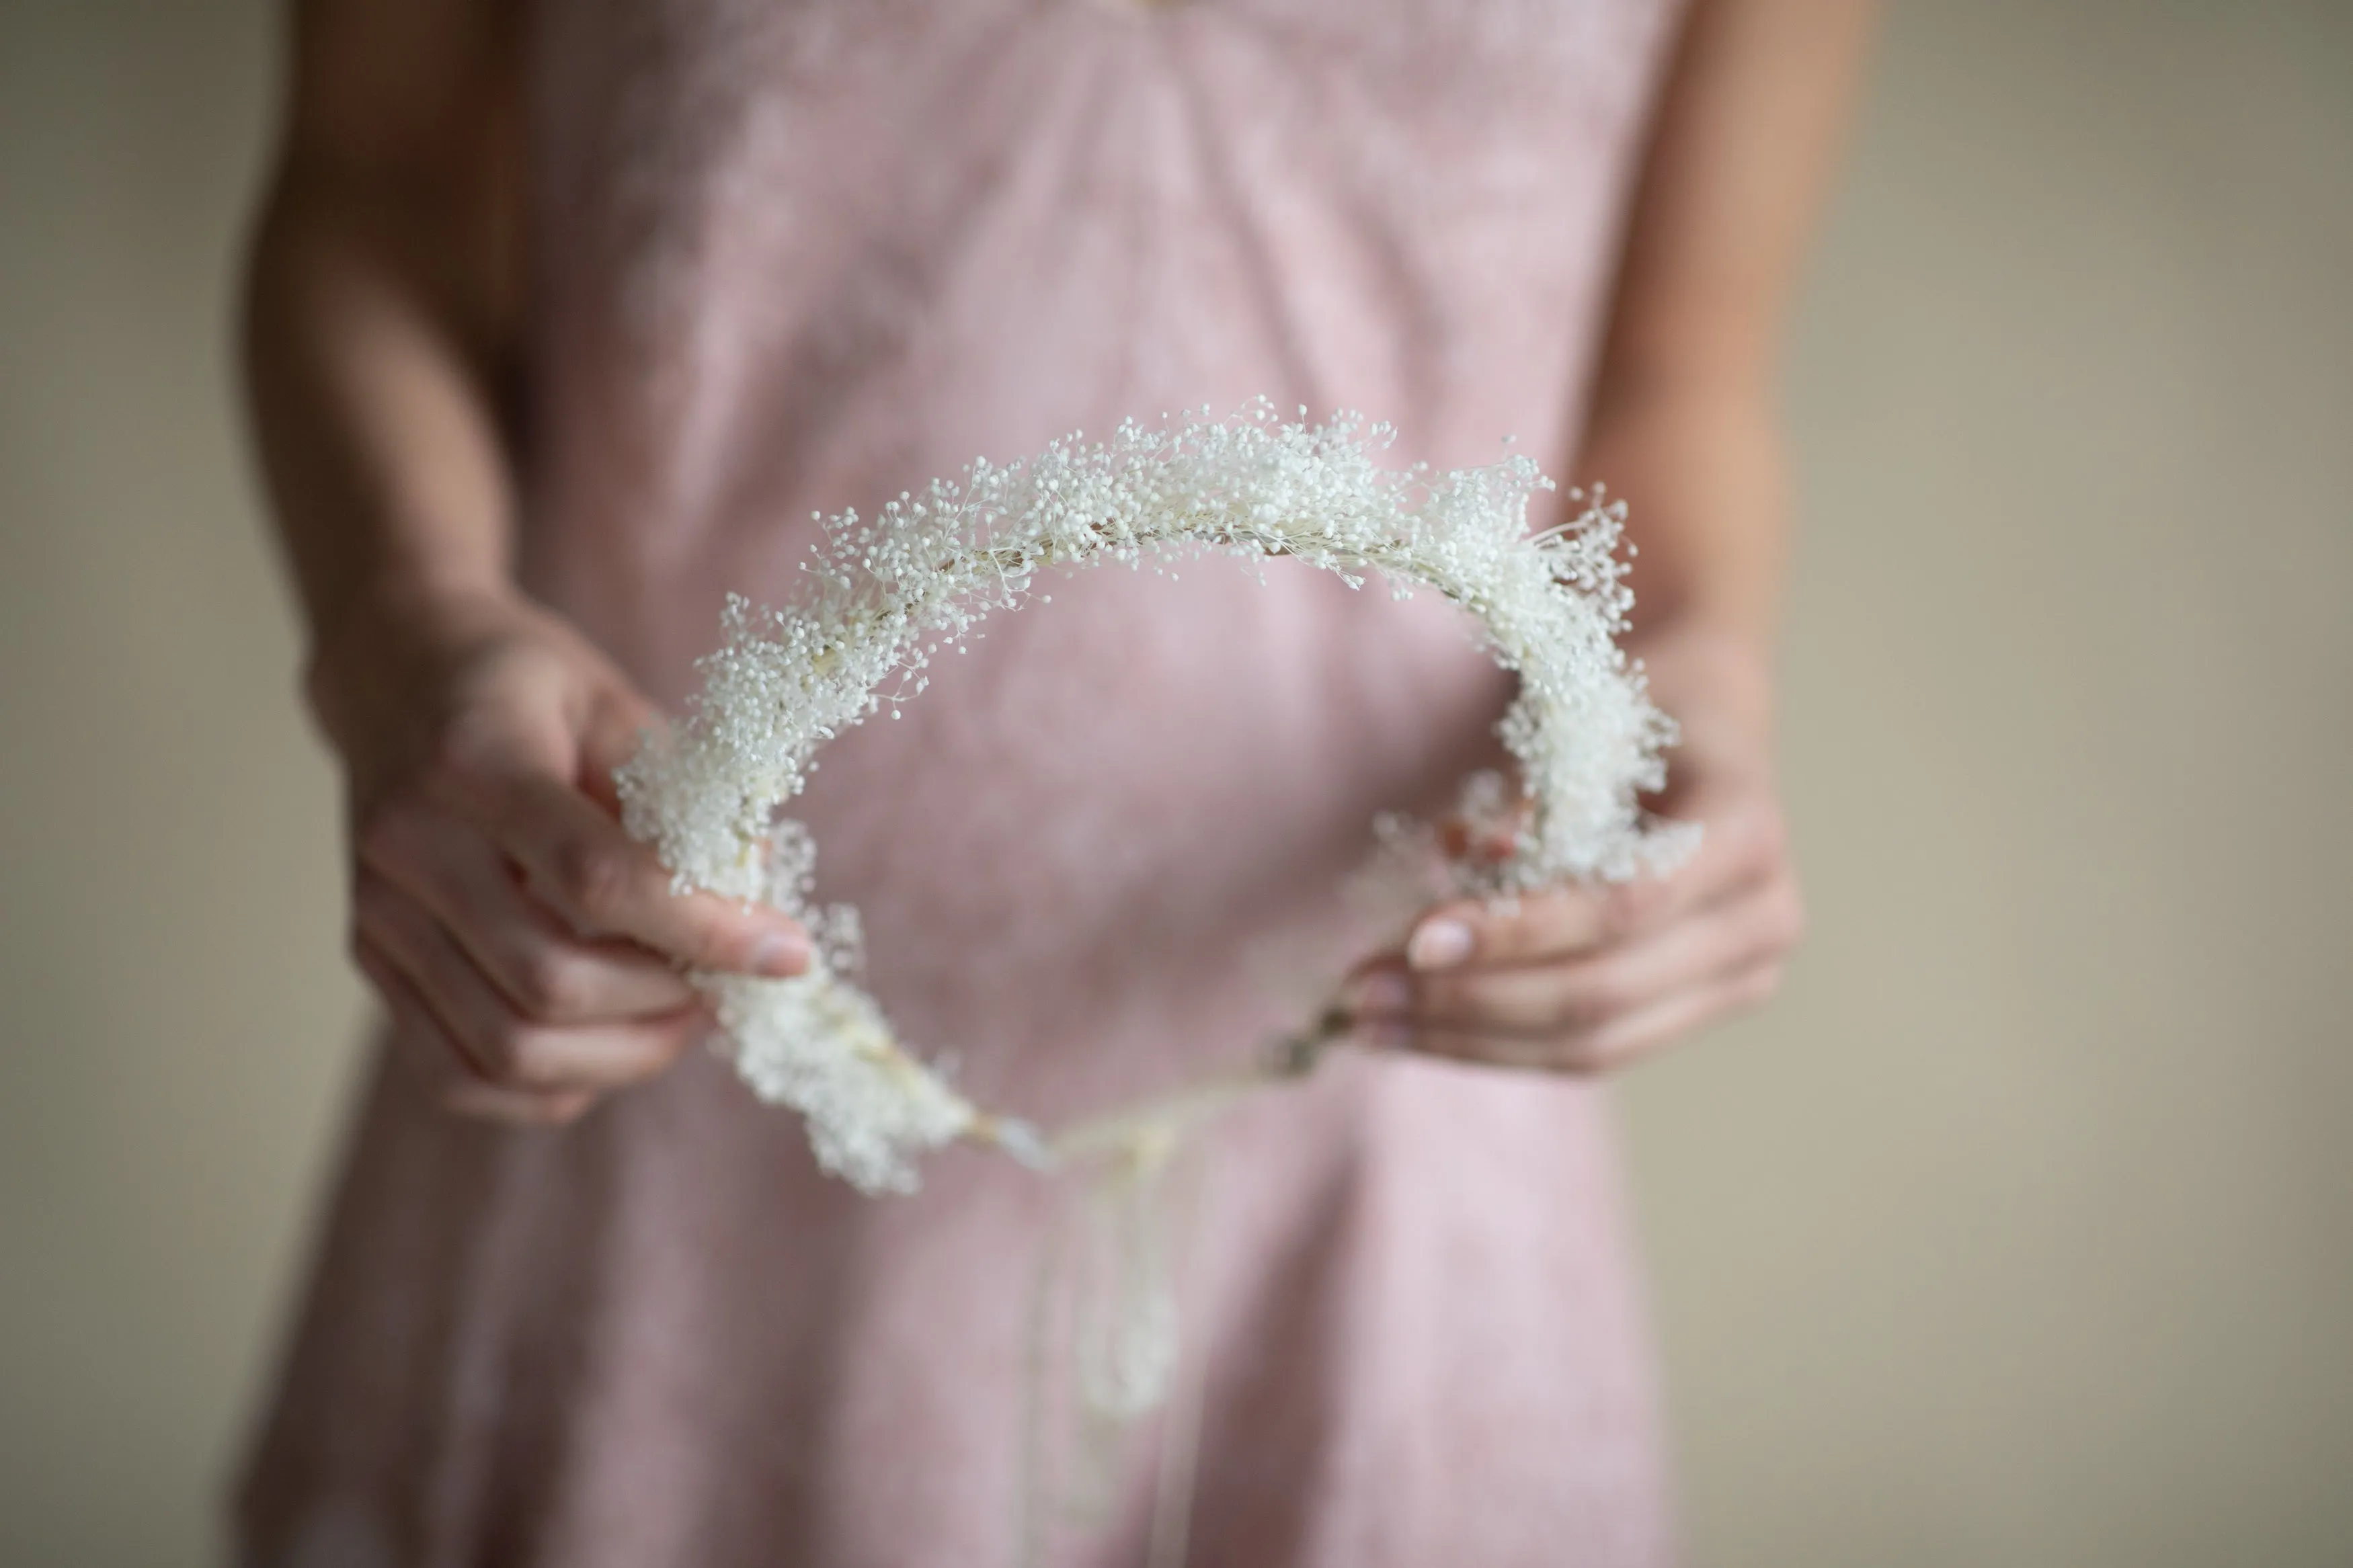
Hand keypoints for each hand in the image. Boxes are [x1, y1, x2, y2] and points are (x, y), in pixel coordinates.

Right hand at [310, 584, 809, 1123]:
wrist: (394, 668)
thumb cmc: (524, 682)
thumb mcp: (614, 704)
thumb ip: (685, 797)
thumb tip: (761, 893)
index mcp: (475, 765)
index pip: (598, 878)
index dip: (704, 929)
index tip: (788, 951)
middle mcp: (409, 847)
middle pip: (549, 982)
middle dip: (666, 1003)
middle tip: (728, 985)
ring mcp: (378, 914)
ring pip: (506, 1047)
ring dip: (620, 1054)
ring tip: (681, 1016)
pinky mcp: (371, 960)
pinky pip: (458, 1074)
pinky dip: (549, 1085)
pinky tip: (609, 1045)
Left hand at [1341, 623, 1802, 1073]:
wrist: (1705, 716)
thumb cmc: (1637, 704)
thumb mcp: (1587, 719)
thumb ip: (1536, 793)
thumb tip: (1467, 856)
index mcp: (1745, 832)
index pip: (1625, 907)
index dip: (1520, 931)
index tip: (1416, 940)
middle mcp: (1761, 919)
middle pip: (1605, 994)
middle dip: (1472, 1000)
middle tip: (1363, 993)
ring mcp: (1739, 977)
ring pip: (1595, 1045)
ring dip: (1470, 1038)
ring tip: (1371, 1022)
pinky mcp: (1695, 1010)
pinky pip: (1592, 1051)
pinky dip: (1498, 1043)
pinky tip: (1417, 1029)